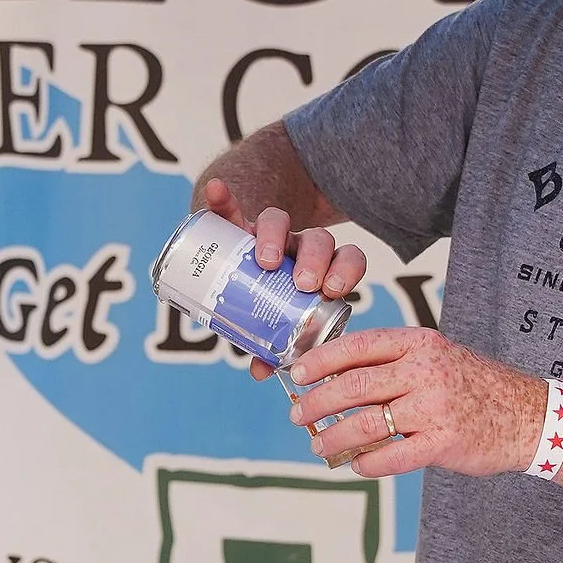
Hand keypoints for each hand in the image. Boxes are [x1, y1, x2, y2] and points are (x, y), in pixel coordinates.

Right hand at [197, 176, 366, 381]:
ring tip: (265, 259)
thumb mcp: (275, 324)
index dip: (346, 271)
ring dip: (275, 236)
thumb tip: (263, 372)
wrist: (240, 271)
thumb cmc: (268, 305)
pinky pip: (230, 206)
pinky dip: (222, 197)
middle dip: (314, 259)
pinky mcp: (235, 223)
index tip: (333, 289)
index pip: (347, 260)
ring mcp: (269, 234)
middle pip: (318, 240)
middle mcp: (299, 246)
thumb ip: (271, 344)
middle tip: (303, 283)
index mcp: (320, 268)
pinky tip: (215, 191)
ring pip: (280, 221)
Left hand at [284, 325, 547, 478]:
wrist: (528, 415)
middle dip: (317, 403)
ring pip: (367, 424)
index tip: (297, 375)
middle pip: (355, 385)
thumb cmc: (472, 386)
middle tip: (298, 415)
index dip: (320, 361)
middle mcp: (425, 370)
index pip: (358, 346)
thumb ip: (393, 362)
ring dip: (334, 437)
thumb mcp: (437, 357)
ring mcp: (435, 407)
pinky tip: (356, 465)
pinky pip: (393, 456)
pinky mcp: (444, 442)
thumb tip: (335, 375)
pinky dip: (368, 463)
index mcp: (419, 343)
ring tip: (318, 445)